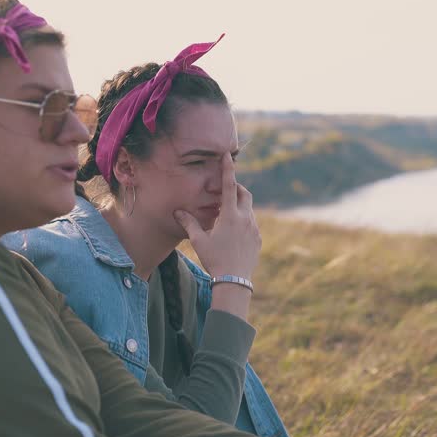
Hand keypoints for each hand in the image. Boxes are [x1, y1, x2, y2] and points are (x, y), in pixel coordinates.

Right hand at [174, 153, 260, 279]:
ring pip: (248, 209)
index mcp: (230, 215)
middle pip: (244, 193)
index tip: (227, 155)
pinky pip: (252, 223)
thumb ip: (189, 223)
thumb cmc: (214, 260)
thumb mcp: (199, 241)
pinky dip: (244, 221)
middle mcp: (245, 218)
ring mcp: (254, 228)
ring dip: (239, 207)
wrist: (234, 281)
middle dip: (236, 188)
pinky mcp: (258, 238)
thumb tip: (178, 211)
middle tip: (225, 192)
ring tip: (226, 217)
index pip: (229, 185)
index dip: (228, 169)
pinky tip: (233, 234)